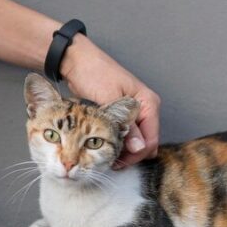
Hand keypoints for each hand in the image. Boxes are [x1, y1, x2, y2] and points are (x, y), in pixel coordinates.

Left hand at [60, 35, 160, 167]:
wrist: (76, 62)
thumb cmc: (93, 74)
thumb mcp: (108, 101)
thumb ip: (125, 125)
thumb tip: (139, 147)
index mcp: (148, 103)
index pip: (150, 140)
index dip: (135, 155)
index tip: (115, 164)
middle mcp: (145, 107)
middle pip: (145, 142)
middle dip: (129, 155)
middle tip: (109, 164)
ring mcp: (134, 111)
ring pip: (135, 140)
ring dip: (123, 150)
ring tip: (105, 159)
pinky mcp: (121, 113)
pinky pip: (126, 134)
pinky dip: (118, 142)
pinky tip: (105, 148)